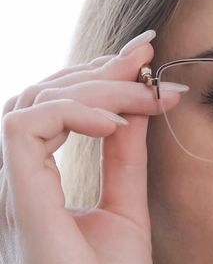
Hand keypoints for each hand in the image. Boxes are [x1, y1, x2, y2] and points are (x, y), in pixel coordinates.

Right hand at [0, 30, 183, 263]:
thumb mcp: (126, 205)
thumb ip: (125, 157)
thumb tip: (136, 108)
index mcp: (38, 181)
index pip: (54, 107)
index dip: (97, 74)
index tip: (143, 57)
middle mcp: (17, 180)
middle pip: (41, 94)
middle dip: (99, 70)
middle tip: (147, 59)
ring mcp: (12, 190)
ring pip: (31, 102)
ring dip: (94, 87)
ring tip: (142, 96)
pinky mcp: (18, 202)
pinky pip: (24, 131)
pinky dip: (71, 113)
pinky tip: (116, 124)